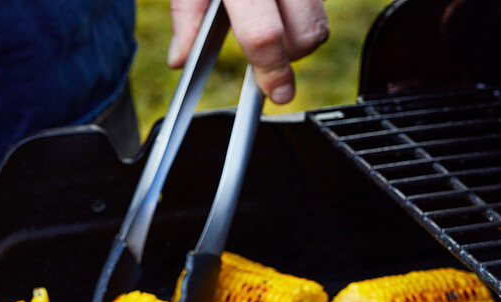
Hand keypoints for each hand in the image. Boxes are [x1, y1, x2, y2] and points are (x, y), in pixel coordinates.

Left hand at [168, 0, 328, 104]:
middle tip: (266, 53)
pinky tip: (279, 7)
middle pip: (306, 34)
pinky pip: (320, 3)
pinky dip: (303, 13)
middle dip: (291, 56)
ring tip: (272, 23)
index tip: (277, 94)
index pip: (263, 35)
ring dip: (300, 36)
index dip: (272, 72)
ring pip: (320, 20)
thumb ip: (185, 12)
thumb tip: (180, 60)